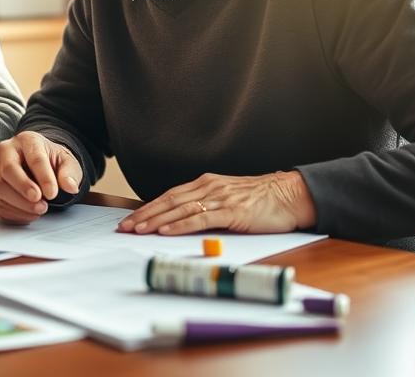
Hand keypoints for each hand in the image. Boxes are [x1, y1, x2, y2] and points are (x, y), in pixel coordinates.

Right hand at [0, 131, 82, 224]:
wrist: (36, 164)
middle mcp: (6, 151)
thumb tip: (70, 186)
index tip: (52, 193)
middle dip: (24, 188)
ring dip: (18, 203)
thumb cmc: (50, 162)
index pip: (34, 157)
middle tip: (41, 202)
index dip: (43, 176)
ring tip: (39, 209)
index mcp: (27, 140)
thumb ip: (69, 173)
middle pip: (8, 169)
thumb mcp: (66, 162)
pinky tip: (29, 213)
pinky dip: (12, 212)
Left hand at [117, 171, 316, 234]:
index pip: (169, 196)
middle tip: (124, 226)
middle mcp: (209, 187)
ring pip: (180, 209)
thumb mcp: (229, 197)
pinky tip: (166, 231)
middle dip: (144, 214)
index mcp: (206, 183)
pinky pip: (200, 218)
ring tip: (138, 229)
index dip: (148, 207)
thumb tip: (185, 220)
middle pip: (168, 201)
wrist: (290, 195)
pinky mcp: (231, 211)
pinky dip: (180, 225)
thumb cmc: (262, 200)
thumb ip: (208, 205)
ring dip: (156, 220)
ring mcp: (219, 198)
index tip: (131, 219)